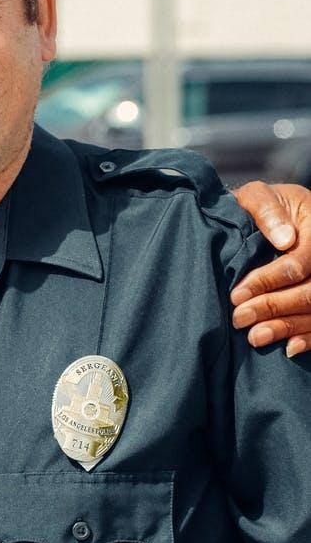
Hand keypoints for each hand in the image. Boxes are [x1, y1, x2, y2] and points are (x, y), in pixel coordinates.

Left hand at [230, 182, 310, 357]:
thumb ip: (267, 209)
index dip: (268, 281)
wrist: (278, 212)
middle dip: (274, 307)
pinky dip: (309, 338)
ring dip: (288, 327)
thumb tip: (284, 239)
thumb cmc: (265, 205)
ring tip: (256, 337)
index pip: (299, 263)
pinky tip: (290, 347)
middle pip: (310, 291)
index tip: (237, 294)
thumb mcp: (260, 195)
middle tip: (240, 319)